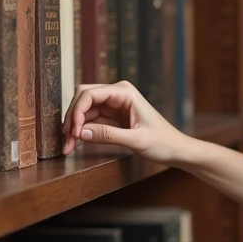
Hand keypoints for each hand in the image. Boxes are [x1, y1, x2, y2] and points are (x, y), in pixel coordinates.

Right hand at [61, 81, 189, 163]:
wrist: (176, 149)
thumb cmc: (163, 142)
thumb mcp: (136, 140)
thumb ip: (108, 135)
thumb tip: (80, 133)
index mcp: (125, 92)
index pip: (90, 94)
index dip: (76, 111)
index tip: (73, 132)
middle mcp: (117, 94)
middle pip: (83, 98)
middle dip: (71, 118)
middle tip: (66, 140)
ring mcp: (114, 104)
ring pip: (84, 110)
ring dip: (74, 127)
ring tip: (68, 147)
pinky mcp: (112, 116)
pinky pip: (90, 120)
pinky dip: (81, 131)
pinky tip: (76, 143)